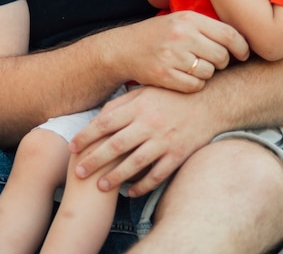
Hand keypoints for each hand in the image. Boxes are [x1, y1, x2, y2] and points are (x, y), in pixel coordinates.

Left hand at [69, 84, 219, 196]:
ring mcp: (165, 140)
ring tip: (100, 186)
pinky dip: (142, 185)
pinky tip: (130, 191)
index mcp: (140, 105)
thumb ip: (124, 102)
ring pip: (134, 163)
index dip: (86, 135)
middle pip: (115, 145)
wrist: (210, 101)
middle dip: (94, 160)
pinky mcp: (178, 154)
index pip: (106, 122)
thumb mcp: (147, 90)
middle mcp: (150, 123)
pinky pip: (157, 174)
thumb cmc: (173, 95)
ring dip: (115, 176)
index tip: (72, 146)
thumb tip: (99, 115)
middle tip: (78, 172)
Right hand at [119, 11, 248, 92]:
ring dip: (208, 73)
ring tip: (195, 67)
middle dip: (223, 62)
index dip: (242, 47)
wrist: (124, 48)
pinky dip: (195, 84)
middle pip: (222, 56)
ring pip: (209, 72)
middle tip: (215, 62)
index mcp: (189, 18)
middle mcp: (182, 35)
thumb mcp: (181, 20)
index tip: (244, 54)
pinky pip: (195, 85)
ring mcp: (172, 56)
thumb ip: (207, 27)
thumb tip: (243, 41)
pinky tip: (186, 77)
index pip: (229, 34)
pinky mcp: (164, 75)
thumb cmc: (159, 34)